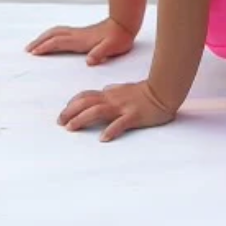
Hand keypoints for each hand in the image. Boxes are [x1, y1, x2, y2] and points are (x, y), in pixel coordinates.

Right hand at [26, 17, 135, 65]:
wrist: (125, 24)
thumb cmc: (119, 37)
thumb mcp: (112, 47)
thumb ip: (100, 53)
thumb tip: (90, 60)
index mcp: (81, 40)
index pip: (58, 42)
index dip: (45, 47)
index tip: (33, 52)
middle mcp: (77, 35)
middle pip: (53, 35)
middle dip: (40, 41)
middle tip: (28, 49)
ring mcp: (80, 33)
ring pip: (57, 32)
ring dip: (45, 37)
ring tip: (36, 44)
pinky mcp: (83, 33)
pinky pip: (63, 32)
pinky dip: (53, 35)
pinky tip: (54, 40)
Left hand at [58, 80, 175, 141]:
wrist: (165, 90)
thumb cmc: (147, 91)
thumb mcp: (127, 88)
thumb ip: (114, 91)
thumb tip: (104, 91)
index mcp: (111, 94)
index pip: (86, 96)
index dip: (72, 103)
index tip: (64, 112)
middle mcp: (113, 100)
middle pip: (86, 103)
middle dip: (70, 112)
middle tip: (60, 122)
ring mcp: (123, 107)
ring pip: (97, 110)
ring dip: (82, 119)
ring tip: (71, 127)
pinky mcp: (134, 115)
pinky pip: (121, 123)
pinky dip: (111, 130)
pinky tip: (103, 138)